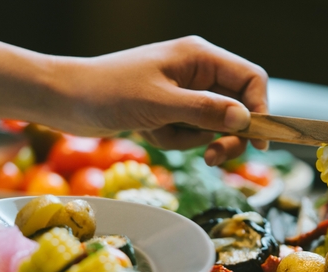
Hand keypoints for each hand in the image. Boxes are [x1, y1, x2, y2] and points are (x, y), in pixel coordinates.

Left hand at [43, 36, 268, 165]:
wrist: (66, 101)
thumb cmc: (109, 93)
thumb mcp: (160, 104)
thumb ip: (206, 111)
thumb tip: (245, 119)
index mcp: (199, 56)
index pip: (250, 79)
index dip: (261, 109)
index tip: (259, 142)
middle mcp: (197, 72)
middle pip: (236, 107)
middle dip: (224, 134)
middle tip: (212, 158)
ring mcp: (183, 92)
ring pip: (211, 125)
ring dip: (188, 138)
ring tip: (157, 131)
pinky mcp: (169, 109)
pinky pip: (188, 132)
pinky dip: (172, 139)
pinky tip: (148, 132)